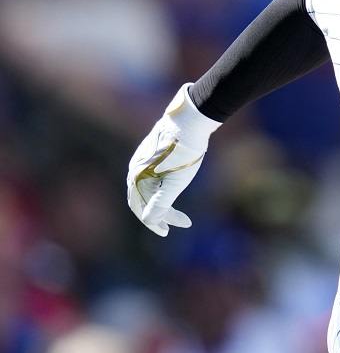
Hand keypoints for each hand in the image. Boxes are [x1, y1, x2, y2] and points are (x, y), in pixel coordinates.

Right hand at [126, 84, 220, 235]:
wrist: (191, 119)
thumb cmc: (184, 152)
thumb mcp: (175, 182)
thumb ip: (161, 203)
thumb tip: (149, 221)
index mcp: (137, 177)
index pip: (140, 208)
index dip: (153, 223)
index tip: (168, 232)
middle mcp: (135, 168)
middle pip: (142, 200)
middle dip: (158, 215)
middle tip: (177, 224)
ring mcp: (143, 159)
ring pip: (148, 188)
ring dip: (161, 203)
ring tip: (176, 211)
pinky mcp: (153, 152)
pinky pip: (152, 176)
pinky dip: (161, 189)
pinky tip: (172, 188)